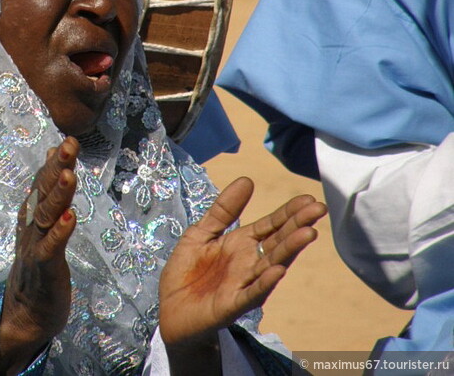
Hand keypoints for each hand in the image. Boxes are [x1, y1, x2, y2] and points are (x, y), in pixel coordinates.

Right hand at [0, 137, 78, 375]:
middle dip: (56, 168)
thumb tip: (55, 159)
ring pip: (46, 217)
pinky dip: (60, 232)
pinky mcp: (43, 269)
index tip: (65, 141)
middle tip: (68, 144)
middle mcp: (31, 228)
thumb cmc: (40, 267)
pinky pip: (50, 248)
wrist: (24, 314)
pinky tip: (70, 217)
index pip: (42, 185)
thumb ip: (49, 195)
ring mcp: (34, 248)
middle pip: (43, 194)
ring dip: (57, 194)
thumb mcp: (44, 228)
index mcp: (32, 218)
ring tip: (69, 173)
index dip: (52, 164)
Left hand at [159, 177, 326, 346]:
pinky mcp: (232, 304)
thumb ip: (223, 210)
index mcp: (241, 244)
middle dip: (297, 225)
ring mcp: (244, 284)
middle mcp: (249, 263)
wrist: (170, 309)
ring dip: (289, 250)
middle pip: (277, 241)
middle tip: (319, 208)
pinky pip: (251, 293)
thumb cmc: (187, 271)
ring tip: (308, 233)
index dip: (288, 212)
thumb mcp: (201, 232)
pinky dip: (264, 283)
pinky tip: (277, 270)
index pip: (270, 225)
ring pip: (271, 264)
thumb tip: (247, 179)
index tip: (309, 197)